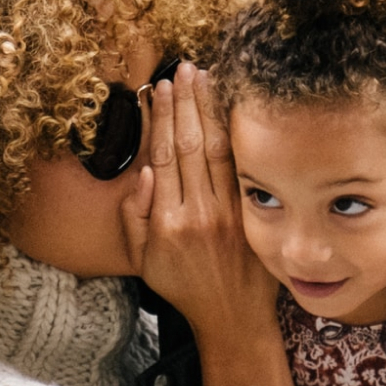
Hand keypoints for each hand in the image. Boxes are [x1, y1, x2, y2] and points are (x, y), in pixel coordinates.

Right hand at [121, 65, 292, 385]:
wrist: (232, 317)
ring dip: (209, 109)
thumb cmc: (182, 288)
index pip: (161, 156)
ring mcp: (228, 212)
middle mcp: (197, 213)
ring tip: (204, 76)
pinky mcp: (251, 213)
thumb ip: (134, 216)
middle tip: (183, 68)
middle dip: (185, 102)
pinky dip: (235, 133)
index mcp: (167, 222)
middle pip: (189, 144)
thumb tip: (144, 172)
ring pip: (216, 148)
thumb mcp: (142, 261)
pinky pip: (241, 166)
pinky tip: (231, 108)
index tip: (157, 89)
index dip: (159, 119)